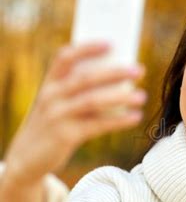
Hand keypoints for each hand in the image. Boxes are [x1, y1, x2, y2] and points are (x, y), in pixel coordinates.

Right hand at [3, 42, 146, 184]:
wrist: (27, 158)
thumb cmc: (52, 124)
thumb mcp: (57, 104)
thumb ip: (78, 92)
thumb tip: (120, 79)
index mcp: (49, 83)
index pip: (65, 57)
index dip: (87, 48)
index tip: (111, 43)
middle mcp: (50, 96)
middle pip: (86, 78)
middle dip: (115, 72)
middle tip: (139, 70)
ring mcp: (57, 116)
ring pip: (93, 101)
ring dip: (121, 97)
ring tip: (142, 96)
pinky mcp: (65, 136)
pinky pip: (98, 125)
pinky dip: (119, 121)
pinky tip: (135, 117)